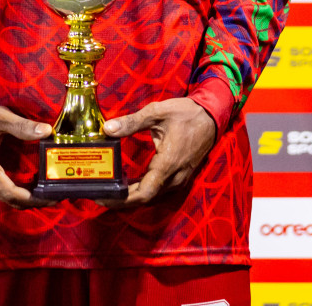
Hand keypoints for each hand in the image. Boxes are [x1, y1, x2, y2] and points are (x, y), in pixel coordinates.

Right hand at [0, 99, 51, 208]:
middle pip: (11, 200)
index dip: (34, 199)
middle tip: (57, 195)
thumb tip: (47, 131)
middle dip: (35, 200)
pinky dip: (17, 192)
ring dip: (26, 197)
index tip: (53, 198)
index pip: (12, 194)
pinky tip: (31, 185)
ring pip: (5, 197)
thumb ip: (22, 126)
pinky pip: (0, 191)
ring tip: (48, 191)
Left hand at [101, 98, 217, 207]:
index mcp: (168, 163)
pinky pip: (158, 189)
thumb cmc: (186, 114)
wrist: (212, 116)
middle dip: (122, 199)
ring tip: (110, 189)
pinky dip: (142, 189)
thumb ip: (131, 122)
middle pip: (145, 198)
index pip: (143, 193)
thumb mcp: (157, 112)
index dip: (122, 199)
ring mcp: (179, 178)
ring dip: (131, 195)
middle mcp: (174, 177)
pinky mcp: (180, 176)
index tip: (103, 197)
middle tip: (99, 194)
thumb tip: (107, 129)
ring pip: (152, 195)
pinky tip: (128, 183)